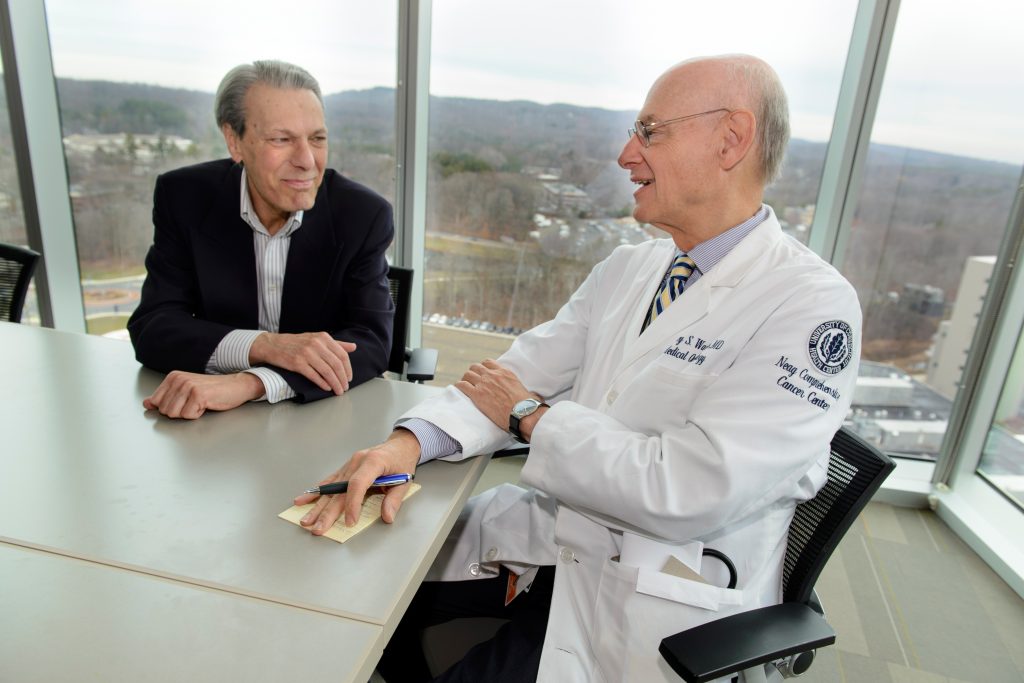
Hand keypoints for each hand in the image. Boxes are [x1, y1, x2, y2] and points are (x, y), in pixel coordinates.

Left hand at [143, 371, 263, 418]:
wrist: (236, 386)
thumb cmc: (213, 390)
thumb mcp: (185, 391)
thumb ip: (165, 396)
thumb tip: (146, 403)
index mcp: (173, 377)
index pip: (156, 402)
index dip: (170, 407)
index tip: (184, 402)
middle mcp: (179, 379)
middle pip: (165, 410)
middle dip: (180, 412)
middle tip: (194, 403)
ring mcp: (188, 386)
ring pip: (175, 414)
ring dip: (189, 413)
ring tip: (200, 404)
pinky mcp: (198, 395)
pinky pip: (189, 416)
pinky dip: (198, 414)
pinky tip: (207, 405)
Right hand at [249, 332, 355, 394]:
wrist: (273, 345)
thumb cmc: (297, 343)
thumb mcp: (317, 339)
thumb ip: (336, 343)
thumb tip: (354, 347)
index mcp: (323, 337)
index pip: (342, 354)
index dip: (348, 368)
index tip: (349, 378)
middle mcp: (316, 344)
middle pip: (336, 364)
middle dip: (343, 378)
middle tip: (345, 388)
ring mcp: (306, 353)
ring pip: (327, 371)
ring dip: (335, 383)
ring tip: (338, 391)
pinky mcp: (297, 363)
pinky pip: (314, 375)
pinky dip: (322, 383)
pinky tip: (327, 388)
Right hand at [293, 429, 420, 532]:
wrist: (400, 445)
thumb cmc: (402, 461)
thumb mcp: (405, 480)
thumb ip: (394, 499)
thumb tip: (387, 517)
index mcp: (373, 462)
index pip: (358, 484)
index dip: (352, 504)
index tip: (349, 521)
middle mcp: (357, 462)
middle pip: (339, 490)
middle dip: (327, 512)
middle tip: (318, 528)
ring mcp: (349, 464)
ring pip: (330, 487)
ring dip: (317, 505)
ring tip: (306, 519)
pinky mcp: (346, 468)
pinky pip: (329, 481)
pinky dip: (317, 492)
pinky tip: (303, 500)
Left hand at [455, 359, 538, 431]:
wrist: (523, 414)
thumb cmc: (528, 406)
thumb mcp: (530, 393)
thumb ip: (528, 392)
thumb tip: (535, 397)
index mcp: (505, 373)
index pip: (488, 362)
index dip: (483, 367)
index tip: (482, 373)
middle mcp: (493, 375)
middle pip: (475, 367)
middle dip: (472, 373)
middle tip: (472, 381)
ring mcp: (484, 383)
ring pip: (467, 374)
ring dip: (465, 379)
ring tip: (465, 386)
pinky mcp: (477, 394)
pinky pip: (462, 385)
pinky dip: (459, 386)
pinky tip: (459, 390)